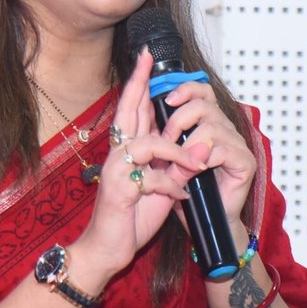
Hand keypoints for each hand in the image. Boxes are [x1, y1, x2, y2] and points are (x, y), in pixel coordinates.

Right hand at [71, 49, 205, 288]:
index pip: (133, 110)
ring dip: (179, 153)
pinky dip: (172, 187)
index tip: (147, 59)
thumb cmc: (130, 219)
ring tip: (199, 165)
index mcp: (127, 151)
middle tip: (148, 56)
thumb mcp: (160, 189)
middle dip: (140, 83)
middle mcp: (118, 154)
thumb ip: (173, 167)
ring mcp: (116, 169)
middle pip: (128, 111)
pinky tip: (181, 198)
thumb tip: (195, 151)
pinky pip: (152, 178)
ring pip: (150, 144)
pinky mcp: (119, 189)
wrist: (107, 250)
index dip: (140, 84)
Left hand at [151, 74, 255, 228]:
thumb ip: (162, 135)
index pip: (202, 91)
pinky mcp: (245, 162)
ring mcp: (237, 145)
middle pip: (204, 104)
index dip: (185, 89)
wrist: (203, 223)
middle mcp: (225, 129)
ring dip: (189, 143)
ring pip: (212, 126)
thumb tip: (147, 109)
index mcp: (208, 122)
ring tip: (178, 161)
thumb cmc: (186, 191)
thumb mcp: (168, 158)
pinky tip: (197, 169)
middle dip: (179, 119)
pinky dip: (206, 157)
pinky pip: (224, 149)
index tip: (166, 99)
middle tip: (165, 140)